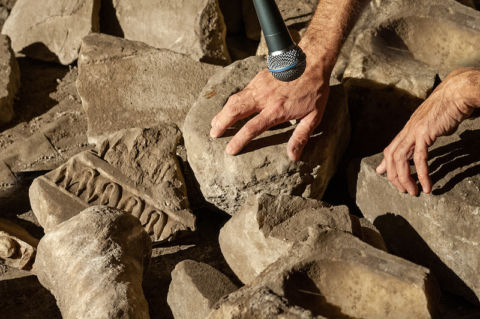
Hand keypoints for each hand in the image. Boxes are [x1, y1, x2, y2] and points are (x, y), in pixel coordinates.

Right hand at [210, 63, 329, 160]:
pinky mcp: (258, 78)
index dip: (239, 140)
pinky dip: (232, 101)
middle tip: (213, 134)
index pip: (252, 128)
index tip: (229, 150)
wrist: (312, 60)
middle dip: (222, 123)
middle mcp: (264, 98)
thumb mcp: (314, 116)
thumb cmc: (315, 89)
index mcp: (276, 110)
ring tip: (215, 123)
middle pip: (235, 111)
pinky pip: (241, 92)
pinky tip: (229, 107)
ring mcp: (259, 87)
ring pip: (234, 100)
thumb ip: (301, 136)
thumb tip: (293, 156)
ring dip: (222, 112)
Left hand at [376, 68, 479, 195]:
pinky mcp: (425, 133)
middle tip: (403, 190)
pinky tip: (426, 185)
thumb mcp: (433, 123)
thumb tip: (426, 140)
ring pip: (400, 160)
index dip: (385, 162)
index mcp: (409, 127)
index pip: (391, 147)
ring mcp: (414, 131)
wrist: (458, 92)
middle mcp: (408, 129)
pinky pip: (419, 159)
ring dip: (405, 178)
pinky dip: (422, 174)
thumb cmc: (450, 106)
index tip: (383, 174)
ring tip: (413, 192)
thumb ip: (426, 133)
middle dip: (394, 176)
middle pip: (391, 156)